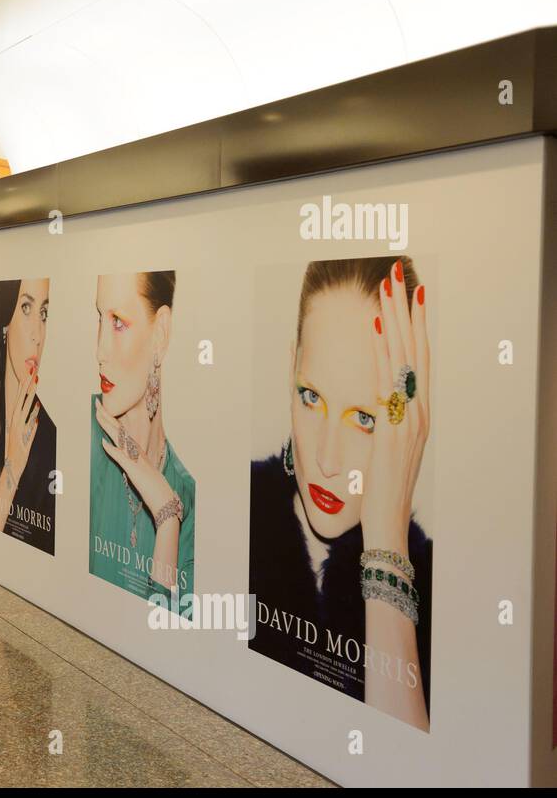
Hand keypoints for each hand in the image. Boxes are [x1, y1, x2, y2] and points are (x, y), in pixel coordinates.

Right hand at [3, 371, 39, 488]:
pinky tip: (37, 406)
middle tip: (31, 370)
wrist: (14, 466)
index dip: (25, 386)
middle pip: (22, 399)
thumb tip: (36, 420)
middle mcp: (15, 422)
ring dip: (29, 395)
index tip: (29, 374)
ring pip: (24, 407)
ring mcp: (17, 428)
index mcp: (15, 420)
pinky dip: (32, 414)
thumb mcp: (26, 438)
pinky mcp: (21, 435)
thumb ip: (31, 428)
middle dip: (27, 384)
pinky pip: (28, 422)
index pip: (20, 399)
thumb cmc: (19, 453)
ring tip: (33, 382)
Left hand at [95, 398, 173, 513]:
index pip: (120, 432)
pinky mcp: (134, 469)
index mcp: (136, 451)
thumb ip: (127, 461)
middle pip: (118, 429)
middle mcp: (136, 451)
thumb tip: (115, 450)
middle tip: (97, 402)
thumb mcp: (137, 471)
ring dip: (108, 425)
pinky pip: (121, 457)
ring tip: (98, 413)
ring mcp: (135, 459)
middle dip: (106, 415)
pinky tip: (103, 442)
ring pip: (119, 438)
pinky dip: (112, 449)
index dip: (110, 419)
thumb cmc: (152, 487)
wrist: (164, 498)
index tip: (101, 409)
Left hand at [363, 261, 429, 554]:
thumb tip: (382, 402)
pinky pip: (387, 379)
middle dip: (406, 310)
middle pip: (415, 349)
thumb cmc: (384, 487)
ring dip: (394, 319)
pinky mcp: (393, 426)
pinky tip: (376, 325)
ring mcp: (410, 417)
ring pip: (403, 356)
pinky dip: (383, 350)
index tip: (413, 293)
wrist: (387, 521)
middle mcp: (420, 410)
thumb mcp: (391, 448)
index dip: (418, 325)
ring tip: (386, 288)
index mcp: (420, 413)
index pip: (422, 358)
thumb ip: (390, 422)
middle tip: (398, 276)